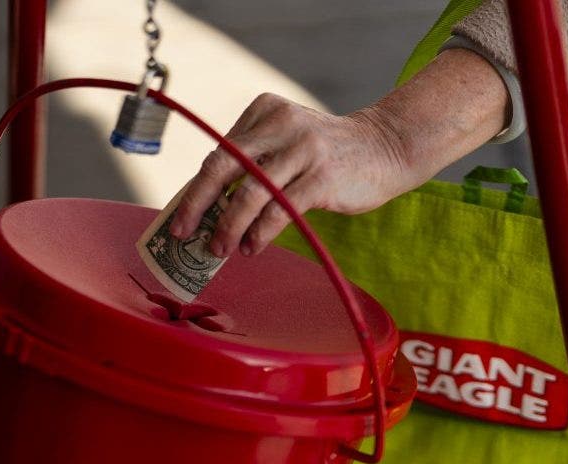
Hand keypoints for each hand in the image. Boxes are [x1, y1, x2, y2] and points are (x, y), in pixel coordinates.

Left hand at [168, 48, 509, 257]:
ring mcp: (303, 149)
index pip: (220, 154)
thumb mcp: (286, 141)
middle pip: (224, 167)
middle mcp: (280, 124)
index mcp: (264, 111)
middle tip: (182, 233)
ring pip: (251, 193)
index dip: (196, 190)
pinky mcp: (323, 176)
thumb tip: (206, 208)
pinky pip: (281, 210)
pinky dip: (261, 233)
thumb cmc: (326, 153)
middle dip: (197, 204)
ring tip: (219, 249)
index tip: (180, 219)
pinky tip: (251, 248)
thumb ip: (252, 162)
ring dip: (228, 226)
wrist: (386, 147)